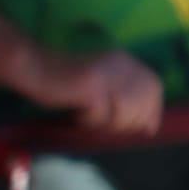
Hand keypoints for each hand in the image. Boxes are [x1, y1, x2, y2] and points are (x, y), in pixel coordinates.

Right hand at [30, 47, 163, 137]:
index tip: (148, 129)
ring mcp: (107, 74)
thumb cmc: (62, 83)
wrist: (34, 69)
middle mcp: (120, 64)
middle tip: (104, 125)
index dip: (154, 110)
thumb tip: (147, 125)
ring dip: (105, 123)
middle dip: (128, 122)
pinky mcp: (92, 85)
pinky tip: (76, 114)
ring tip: (87, 117)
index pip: (154, 86)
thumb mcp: (99, 87)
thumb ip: (122, 98)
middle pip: (141, 103)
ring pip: (122, 114)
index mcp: (124, 60)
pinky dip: (88, 121)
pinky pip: (100, 116)